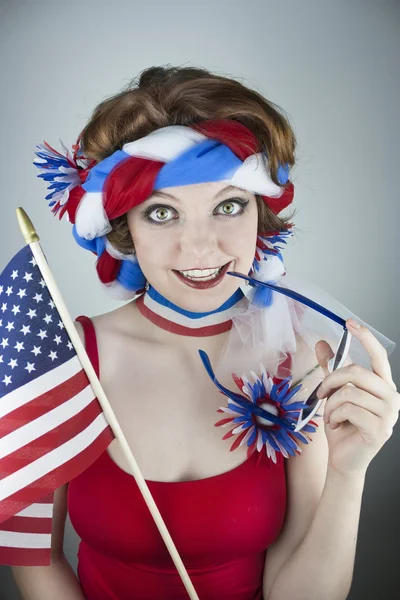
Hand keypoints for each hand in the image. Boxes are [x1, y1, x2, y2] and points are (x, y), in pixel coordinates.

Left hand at [314, 318, 398, 478]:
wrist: (343, 459)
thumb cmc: (342, 425)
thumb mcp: (334, 393)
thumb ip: (331, 369)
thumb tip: (322, 343)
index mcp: (383, 386)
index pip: (378, 356)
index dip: (365, 337)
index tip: (350, 323)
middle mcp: (391, 397)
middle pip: (356, 372)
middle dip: (331, 380)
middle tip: (321, 393)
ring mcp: (389, 414)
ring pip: (349, 392)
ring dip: (331, 404)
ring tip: (331, 415)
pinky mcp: (380, 429)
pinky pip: (348, 409)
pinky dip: (334, 415)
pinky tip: (336, 425)